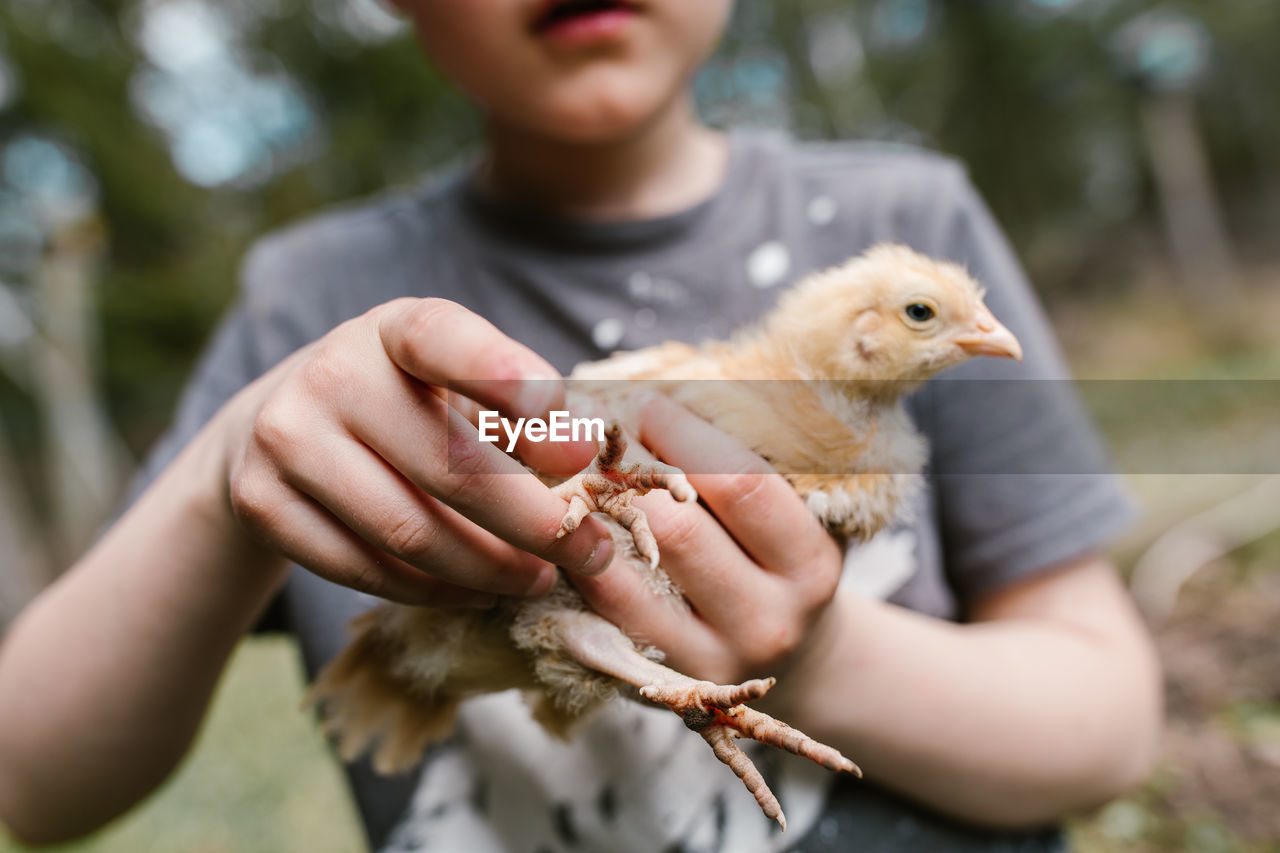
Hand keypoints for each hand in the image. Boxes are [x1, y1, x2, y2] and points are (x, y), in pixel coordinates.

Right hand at [218, 298, 614, 605]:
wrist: (283, 426)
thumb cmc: (405, 402)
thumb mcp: (456, 381)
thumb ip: (522, 411)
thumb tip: (584, 454)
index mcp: (393, 329)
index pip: (445, 340)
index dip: (506, 378)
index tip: (571, 432)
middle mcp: (330, 373)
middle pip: (449, 467)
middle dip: (535, 523)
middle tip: (587, 552)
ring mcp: (285, 439)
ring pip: (410, 533)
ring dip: (490, 570)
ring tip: (539, 578)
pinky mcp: (262, 504)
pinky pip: (365, 569)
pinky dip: (435, 591)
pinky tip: (478, 590)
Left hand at [570, 395, 843, 684]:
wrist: (800, 664)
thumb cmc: (781, 565)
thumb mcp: (792, 517)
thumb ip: (741, 466)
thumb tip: (655, 392)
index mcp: (810, 563)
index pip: (743, 485)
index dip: (685, 435)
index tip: (647, 402)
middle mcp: (768, 619)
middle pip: (680, 530)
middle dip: (629, 471)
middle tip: (596, 433)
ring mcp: (713, 659)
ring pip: (630, 574)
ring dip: (593, 513)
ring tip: (573, 471)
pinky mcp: (663, 681)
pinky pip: (604, 612)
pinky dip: (579, 559)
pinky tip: (568, 525)